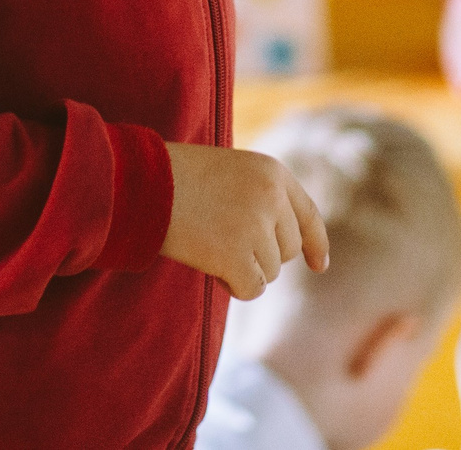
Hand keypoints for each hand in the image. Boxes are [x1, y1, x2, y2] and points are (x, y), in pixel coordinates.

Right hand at [160, 142, 329, 299]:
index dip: (315, 243)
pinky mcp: (236, 255)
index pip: (307, 215)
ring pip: (269, 272)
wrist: (140, 183)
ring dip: (243, 269)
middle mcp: (272, 197)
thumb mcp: (230, 174)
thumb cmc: (177, 179)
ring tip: (210, 244)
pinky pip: (252, 289)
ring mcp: (256, 226)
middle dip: (262, 256)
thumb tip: (284, 252)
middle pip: (287, 250)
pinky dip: (234, 286)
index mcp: (273, 172)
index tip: (319, 266)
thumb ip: (261, 200)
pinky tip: (211, 267)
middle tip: (224, 243)